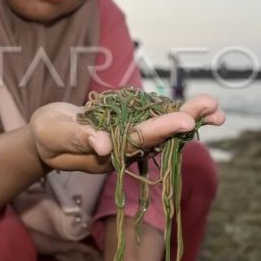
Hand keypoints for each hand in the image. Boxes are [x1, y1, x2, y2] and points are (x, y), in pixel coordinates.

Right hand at [28, 94, 225, 173]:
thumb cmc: (47, 136)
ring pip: (162, 127)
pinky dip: (176, 111)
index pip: (140, 140)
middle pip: (160, 134)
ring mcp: (129, 139)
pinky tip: (197, 106)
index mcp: (109, 154)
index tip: (188, 121)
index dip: (164, 129)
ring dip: (189, 115)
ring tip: (215, 106)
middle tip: (214, 107)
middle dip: (187, 118)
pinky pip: (156, 119)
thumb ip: (77, 138)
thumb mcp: (55, 135)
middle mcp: (124, 149)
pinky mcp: (129, 127)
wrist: (46, 138)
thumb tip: (104, 145)